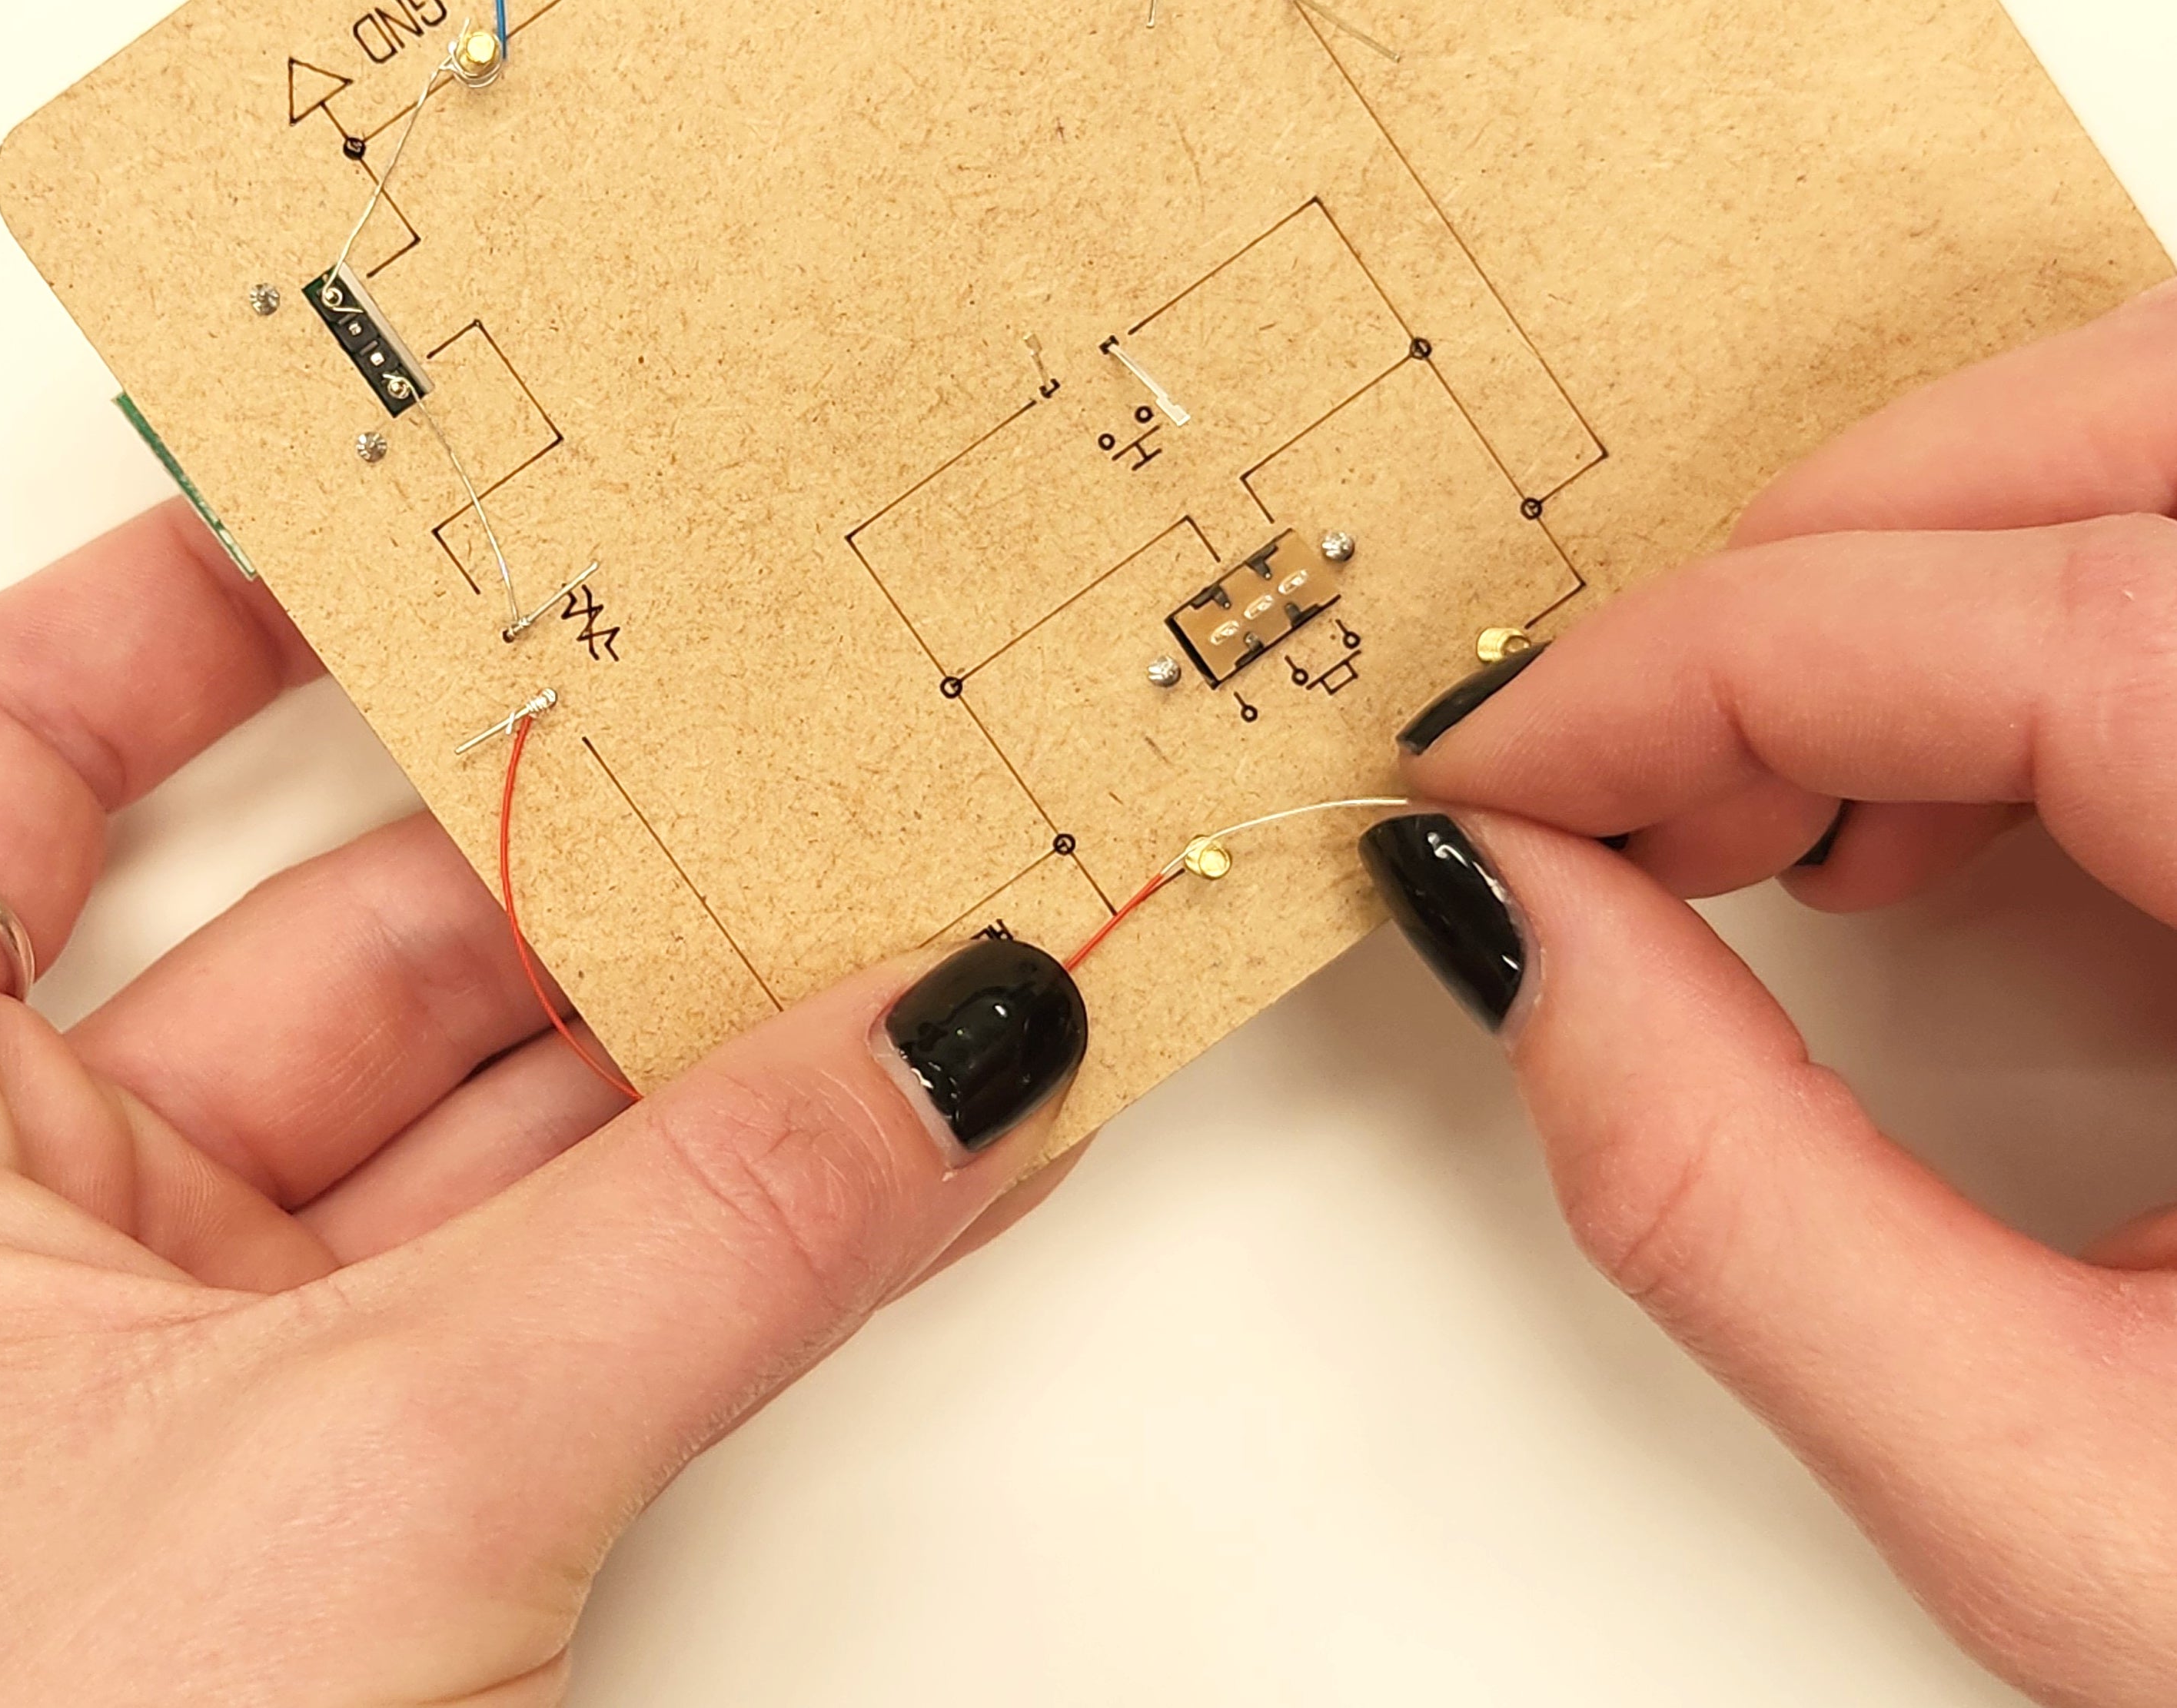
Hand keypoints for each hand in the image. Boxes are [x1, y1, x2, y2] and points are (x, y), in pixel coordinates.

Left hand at [0, 502, 1086, 1705]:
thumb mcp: (365, 1486)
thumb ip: (703, 1247)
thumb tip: (956, 1053)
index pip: (18, 740)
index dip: (220, 595)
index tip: (421, 503)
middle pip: (329, 934)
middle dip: (587, 840)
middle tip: (782, 718)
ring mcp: (165, 1371)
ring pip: (478, 1128)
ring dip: (706, 1042)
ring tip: (910, 913)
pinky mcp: (320, 1501)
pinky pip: (551, 1289)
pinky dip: (719, 1218)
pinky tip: (886, 1126)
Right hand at [1363, 281, 2176, 1707]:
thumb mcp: (2074, 1500)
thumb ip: (1736, 1202)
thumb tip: (1513, 932)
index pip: (2035, 629)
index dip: (1698, 665)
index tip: (1502, 764)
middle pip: (2136, 436)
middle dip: (1813, 566)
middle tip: (1637, 781)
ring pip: (2155, 471)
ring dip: (1907, 594)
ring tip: (1770, 823)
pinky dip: (2013, 650)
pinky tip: (1930, 832)